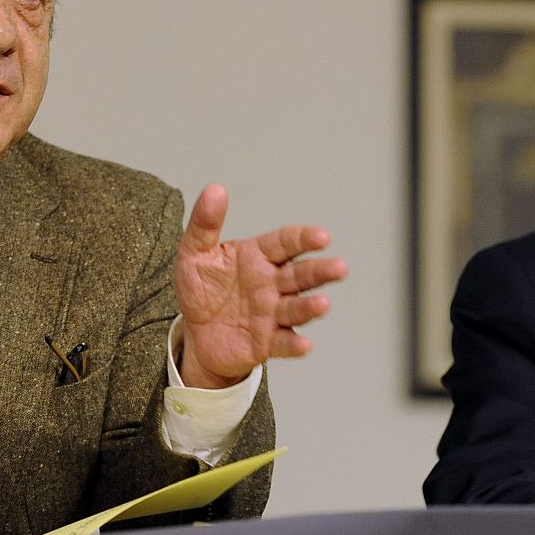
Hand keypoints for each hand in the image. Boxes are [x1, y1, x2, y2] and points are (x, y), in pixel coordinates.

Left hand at [174, 183, 346, 388]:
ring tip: (322, 304)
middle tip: (339, 268)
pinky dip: (294, 344)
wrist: (196, 332)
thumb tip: (214, 189)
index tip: (321, 236)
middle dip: (321, 271)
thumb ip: (205, 224)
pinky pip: (283, 343)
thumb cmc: (202, 287)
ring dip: (311, 306)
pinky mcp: (267, 342)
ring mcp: (272, 313)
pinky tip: (304, 344)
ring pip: (297, 308)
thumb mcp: (195, 253)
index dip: (304, 239)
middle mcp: (272, 283)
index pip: (286, 243)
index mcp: (259, 256)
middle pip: (301, 274)